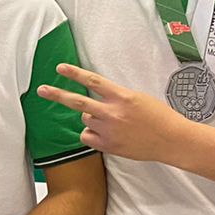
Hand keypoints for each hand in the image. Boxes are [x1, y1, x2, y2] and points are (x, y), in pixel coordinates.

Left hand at [37, 64, 191, 162]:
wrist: (172, 140)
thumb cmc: (158, 117)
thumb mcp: (137, 98)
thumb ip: (115, 97)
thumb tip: (96, 98)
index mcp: (122, 97)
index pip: (93, 81)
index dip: (74, 74)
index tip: (60, 68)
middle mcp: (113, 113)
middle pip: (78, 102)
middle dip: (57, 95)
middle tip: (42, 90)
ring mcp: (109, 130)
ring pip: (85, 119)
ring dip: (92, 118)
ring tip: (112, 122)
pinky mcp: (108, 146)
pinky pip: (87, 136)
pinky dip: (92, 134)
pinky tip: (107, 134)